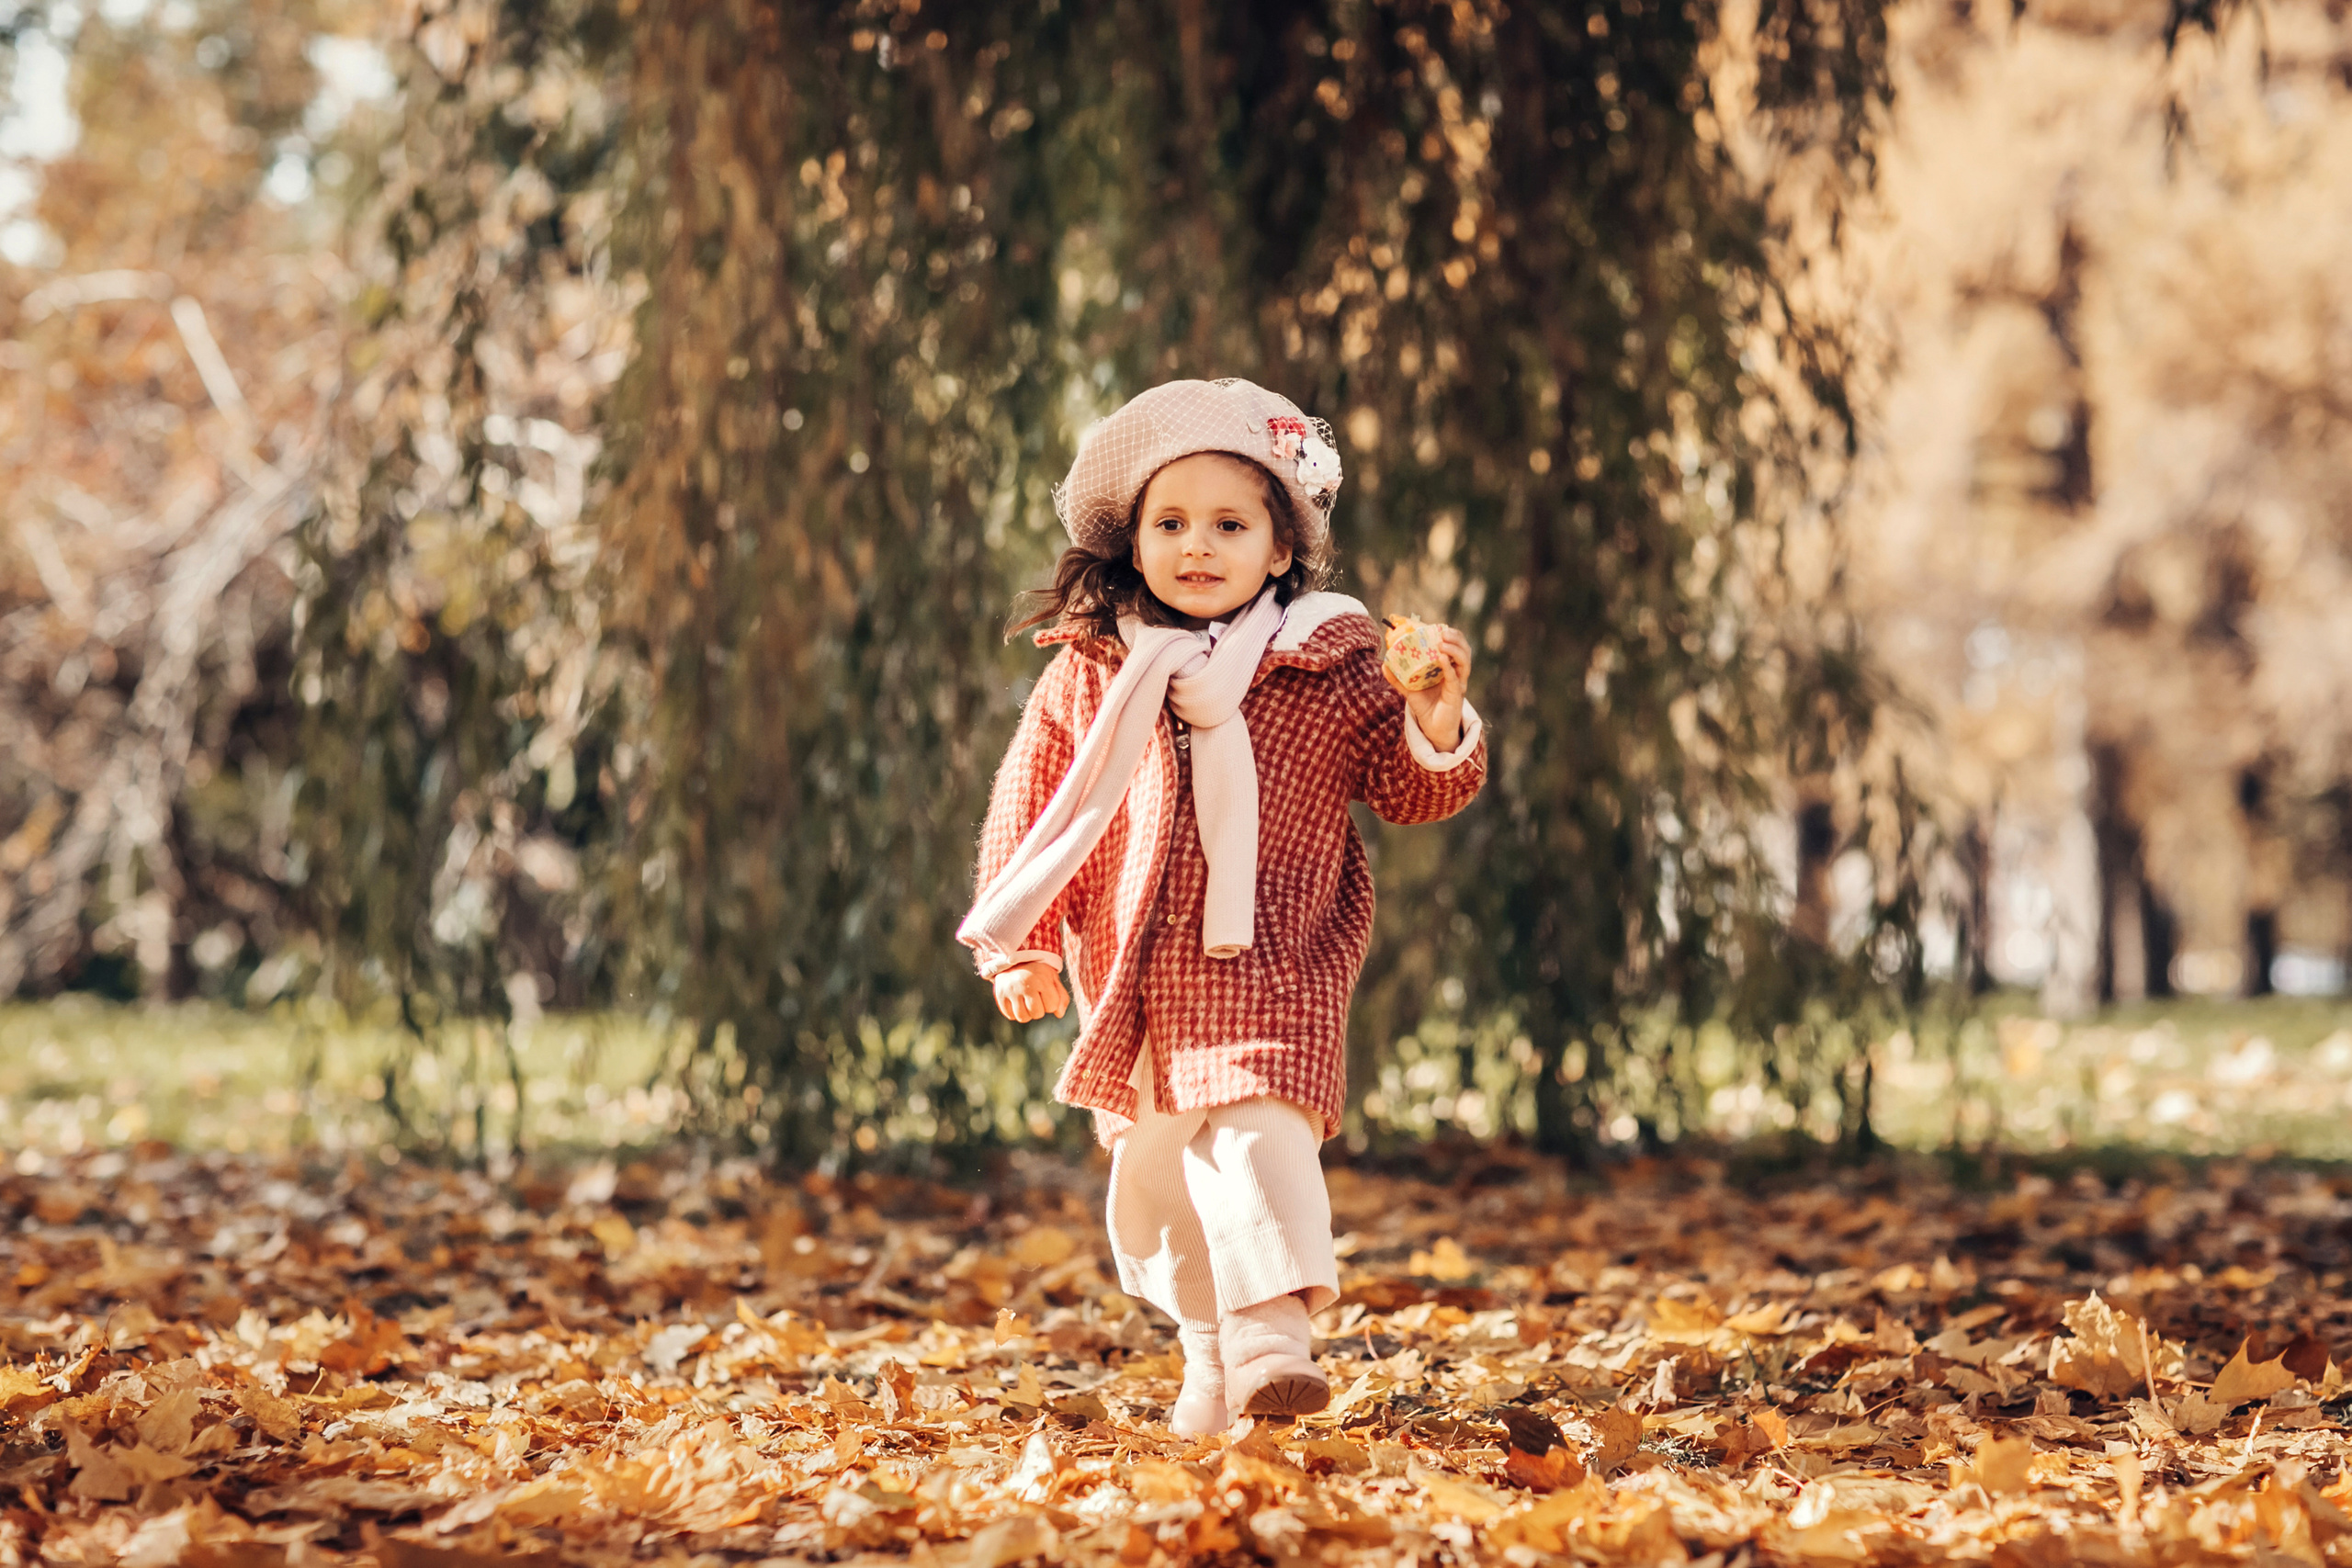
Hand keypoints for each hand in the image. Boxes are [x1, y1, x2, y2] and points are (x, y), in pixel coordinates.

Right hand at [993, 960, 1068, 1022]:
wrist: (1014, 959)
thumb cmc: (1037, 972)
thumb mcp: (1052, 978)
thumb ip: (1061, 996)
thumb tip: (1059, 1014)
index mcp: (1041, 980)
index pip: (1052, 1006)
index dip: (1051, 1003)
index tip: (1046, 994)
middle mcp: (1024, 985)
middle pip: (1037, 1014)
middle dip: (1039, 1009)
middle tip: (1036, 998)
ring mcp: (1010, 990)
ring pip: (1022, 1017)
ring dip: (1027, 1014)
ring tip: (1027, 1003)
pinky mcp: (1000, 995)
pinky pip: (1010, 1016)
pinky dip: (1015, 1013)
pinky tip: (1017, 1002)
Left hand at [1384, 623, 1472, 751]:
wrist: (1432, 729)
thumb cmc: (1425, 707)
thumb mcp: (1409, 689)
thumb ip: (1398, 677)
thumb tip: (1384, 664)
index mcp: (1449, 668)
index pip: (1455, 646)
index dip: (1450, 634)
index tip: (1438, 625)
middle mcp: (1457, 674)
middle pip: (1464, 650)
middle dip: (1456, 638)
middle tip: (1442, 630)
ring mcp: (1459, 684)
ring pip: (1464, 662)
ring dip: (1454, 649)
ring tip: (1442, 642)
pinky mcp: (1456, 695)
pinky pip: (1455, 679)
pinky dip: (1449, 667)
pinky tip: (1441, 658)